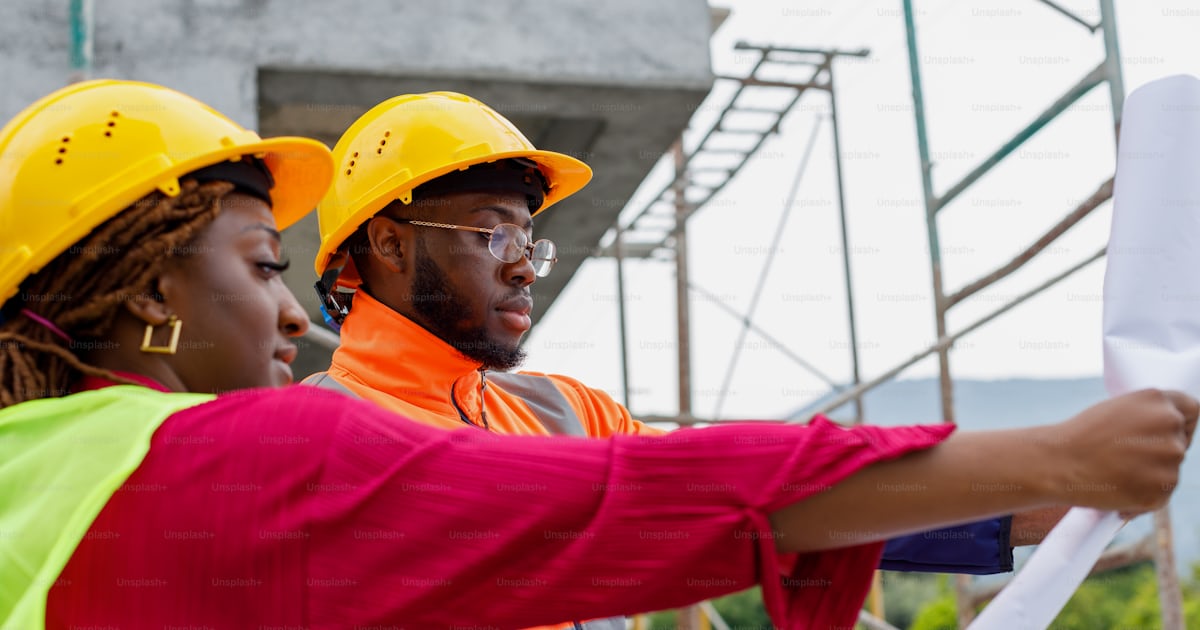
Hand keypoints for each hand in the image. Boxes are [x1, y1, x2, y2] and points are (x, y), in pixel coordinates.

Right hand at [1045, 389, 1196, 512]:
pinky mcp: (1162, 488)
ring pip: (1170, 471)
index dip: (1182, 424)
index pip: (1192, 409)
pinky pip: (1160, 495)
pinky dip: (1142, 498)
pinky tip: (1116, 492)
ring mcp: (1170, 458)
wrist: (1057, 464)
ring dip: (1150, 476)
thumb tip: (1166, 433)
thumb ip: (1147, 417)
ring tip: (1115, 475)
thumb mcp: (1115, 411)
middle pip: (1180, 443)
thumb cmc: (1080, 437)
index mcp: (1157, 400)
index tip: (1170, 435)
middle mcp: (1169, 424)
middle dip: (1159, 453)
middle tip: (1127, 460)